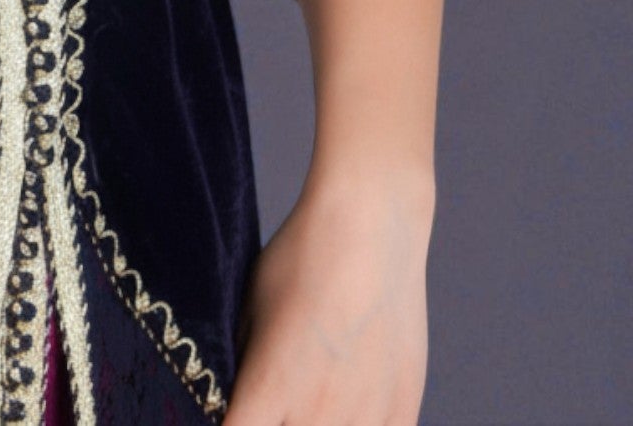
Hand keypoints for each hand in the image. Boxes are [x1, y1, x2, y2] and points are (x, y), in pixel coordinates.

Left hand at [221, 175, 434, 425]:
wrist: (371, 226)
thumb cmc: (303, 256)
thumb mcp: (250, 305)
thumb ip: (242, 363)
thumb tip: (233, 394)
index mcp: (270, 386)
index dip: (230, 422)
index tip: (234, 408)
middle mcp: (316, 414)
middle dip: (276, 421)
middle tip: (278, 395)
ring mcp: (365, 418)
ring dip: (317, 423)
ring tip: (313, 397)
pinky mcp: (402, 413)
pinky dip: (359, 425)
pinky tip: (350, 403)